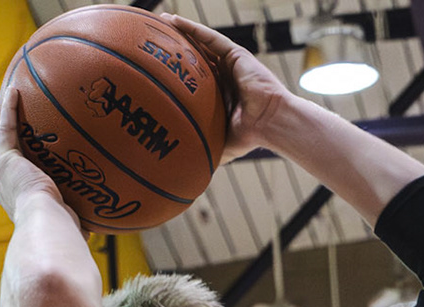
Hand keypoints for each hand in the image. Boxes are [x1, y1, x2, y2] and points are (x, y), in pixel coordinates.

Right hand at [0, 78, 70, 223]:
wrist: (46, 223)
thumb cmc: (58, 231)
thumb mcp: (64, 225)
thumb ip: (73, 225)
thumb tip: (91, 235)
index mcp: (10, 198)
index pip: (2, 177)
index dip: (1, 164)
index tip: (5, 155)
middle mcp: (1, 184)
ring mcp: (1, 169)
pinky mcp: (8, 158)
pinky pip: (8, 127)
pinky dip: (9, 109)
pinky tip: (13, 91)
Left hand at [158, 13, 288, 163]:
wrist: (271, 124)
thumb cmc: (251, 136)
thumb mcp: (220, 144)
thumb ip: (204, 148)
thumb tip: (185, 169)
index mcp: (221, 93)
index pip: (195, 77)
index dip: (177, 70)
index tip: (156, 67)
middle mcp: (225, 75)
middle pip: (195, 55)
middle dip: (176, 47)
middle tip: (152, 41)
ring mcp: (230, 64)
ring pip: (201, 42)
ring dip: (181, 31)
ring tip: (159, 23)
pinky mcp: (236, 54)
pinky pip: (210, 37)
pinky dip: (193, 28)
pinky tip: (174, 21)